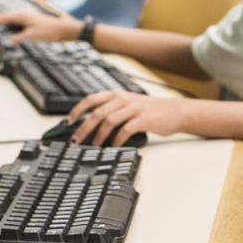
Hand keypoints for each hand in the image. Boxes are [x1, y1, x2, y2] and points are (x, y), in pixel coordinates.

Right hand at [0, 10, 80, 43]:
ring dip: (2, 31)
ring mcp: (28, 20)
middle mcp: (23, 15)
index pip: (1, 18)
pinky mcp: (32, 25)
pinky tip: (9, 39)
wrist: (67, 30)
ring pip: (10, 25)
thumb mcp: (32, 36)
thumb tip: (5, 42)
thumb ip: (17, 39)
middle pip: (4, 21)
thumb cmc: (51, 31)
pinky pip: (17, 28)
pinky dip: (10, 33)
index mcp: (22, 15)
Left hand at [68, 90, 185, 145]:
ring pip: (109, 121)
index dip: (77, 110)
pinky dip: (116, 140)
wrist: (174, 111)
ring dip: (98, 135)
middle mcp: (124, 99)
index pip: (91, 99)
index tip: (68, 122)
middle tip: (76, 140)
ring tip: (94, 146)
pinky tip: (113, 147)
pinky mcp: (143, 119)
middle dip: (84, 128)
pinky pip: (125, 130)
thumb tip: (89, 126)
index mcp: (117, 94)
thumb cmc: (149, 111)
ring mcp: (134, 108)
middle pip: (97, 113)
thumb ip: (112, 109)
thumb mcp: (128, 104)